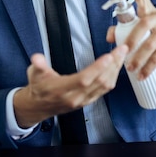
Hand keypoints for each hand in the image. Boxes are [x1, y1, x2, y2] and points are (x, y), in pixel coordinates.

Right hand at [13, 45, 127, 127]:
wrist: (38, 106)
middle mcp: (75, 97)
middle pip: (99, 81)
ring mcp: (84, 100)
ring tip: (121, 55)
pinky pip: (105, 89)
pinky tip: (116, 66)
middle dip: (112, 65)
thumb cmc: (38, 88)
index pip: (83, 80)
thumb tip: (37, 58)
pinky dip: (113, 76)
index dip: (97, 69)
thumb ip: (37, 66)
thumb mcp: (33, 74)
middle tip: (121, 50)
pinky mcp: (89, 100)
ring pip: (105, 86)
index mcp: (61, 90)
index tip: (108, 56)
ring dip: (115, 70)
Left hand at [106, 0, 155, 79]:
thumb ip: (120, 32)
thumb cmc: (151, 39)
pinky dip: (149, 67)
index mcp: (148, 10)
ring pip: (151, 43)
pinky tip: (142, 75)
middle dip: (131, 39)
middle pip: (144, 23)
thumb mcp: (136, 34)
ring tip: (130, 68)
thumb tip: (109, 37)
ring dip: (139, 58)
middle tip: (123, 52)